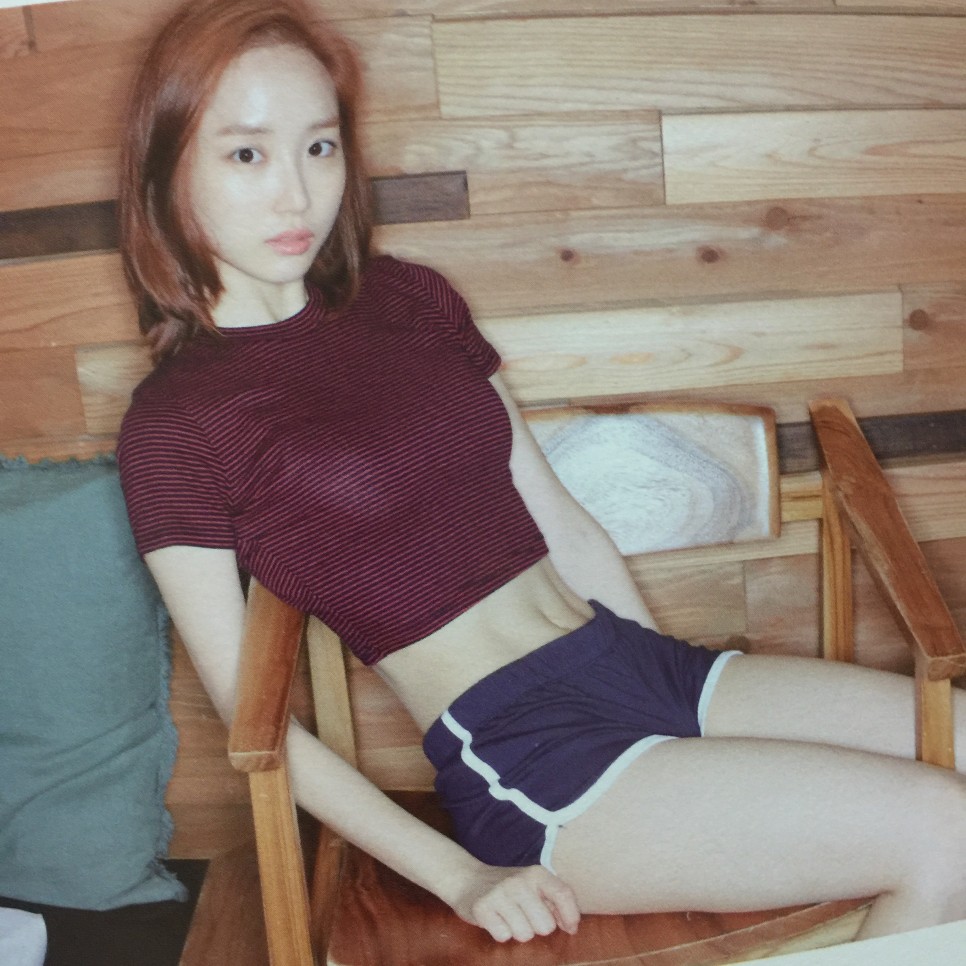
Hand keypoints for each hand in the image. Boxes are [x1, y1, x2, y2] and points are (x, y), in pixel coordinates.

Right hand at [450, 862, 580, 942]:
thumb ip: (554, 901)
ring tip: (508, 916)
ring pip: (525, 935)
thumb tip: (572, 927)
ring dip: (518, 931)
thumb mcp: (533, 886)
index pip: (563, 894)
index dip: (571, 915)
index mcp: (536, 873)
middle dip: (537, 927)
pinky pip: (503, 936)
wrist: (468, 879)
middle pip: (546, 926)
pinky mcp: (482, 907)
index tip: (569, 928)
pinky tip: (495, 918)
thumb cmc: (508, 888)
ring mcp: (500, 893)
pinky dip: (501, 932)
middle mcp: (519, 881)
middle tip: (524, 915)